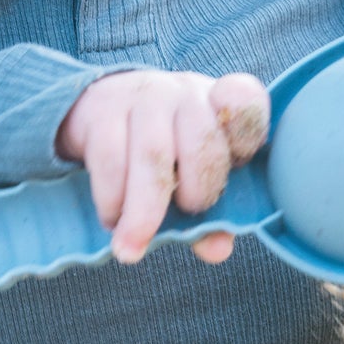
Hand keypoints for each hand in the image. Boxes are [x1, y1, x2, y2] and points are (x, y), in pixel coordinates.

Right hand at [56, 70, 269, 265]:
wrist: (96, 110)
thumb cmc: (162, 150)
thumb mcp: (190, 177)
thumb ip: (210, 215)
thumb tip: (217, 249)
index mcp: (220, 107)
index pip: (246, 103)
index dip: (247, 129)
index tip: (239, 159)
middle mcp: (186, 94)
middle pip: (201, 145)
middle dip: (196, 194)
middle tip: (185, 216)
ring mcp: (144, 95)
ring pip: (152, 155)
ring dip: (143, 212)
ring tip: (132, 249)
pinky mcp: (102, 107)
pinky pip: (110, 159)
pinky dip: (111, 199)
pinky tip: (111, 219)